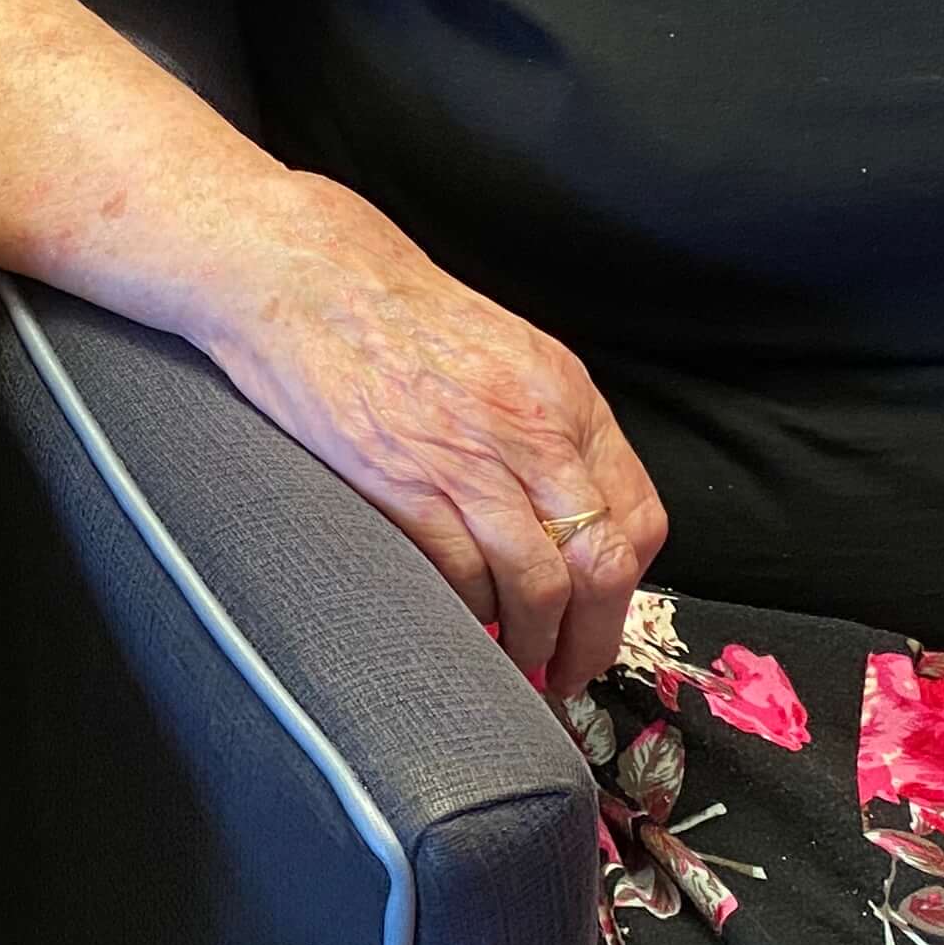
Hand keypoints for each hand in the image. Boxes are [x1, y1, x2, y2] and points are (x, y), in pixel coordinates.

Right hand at [199, 170, 666, 698]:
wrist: (305, 276)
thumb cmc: (393, 314)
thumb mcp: (504, 353)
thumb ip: (547, 427)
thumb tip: (573, 515)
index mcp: (563, 396)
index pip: (637, 517)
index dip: (627, 588)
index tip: (604, 620)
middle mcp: (530, 429)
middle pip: (601, 564)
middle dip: (594, 637)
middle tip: (572, 668)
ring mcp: (466, 460)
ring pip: (538, 586)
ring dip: (533, 642)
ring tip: (517, 660)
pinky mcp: (401, 484)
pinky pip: (460, 578)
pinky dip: (468, 615)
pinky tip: (460, 621)